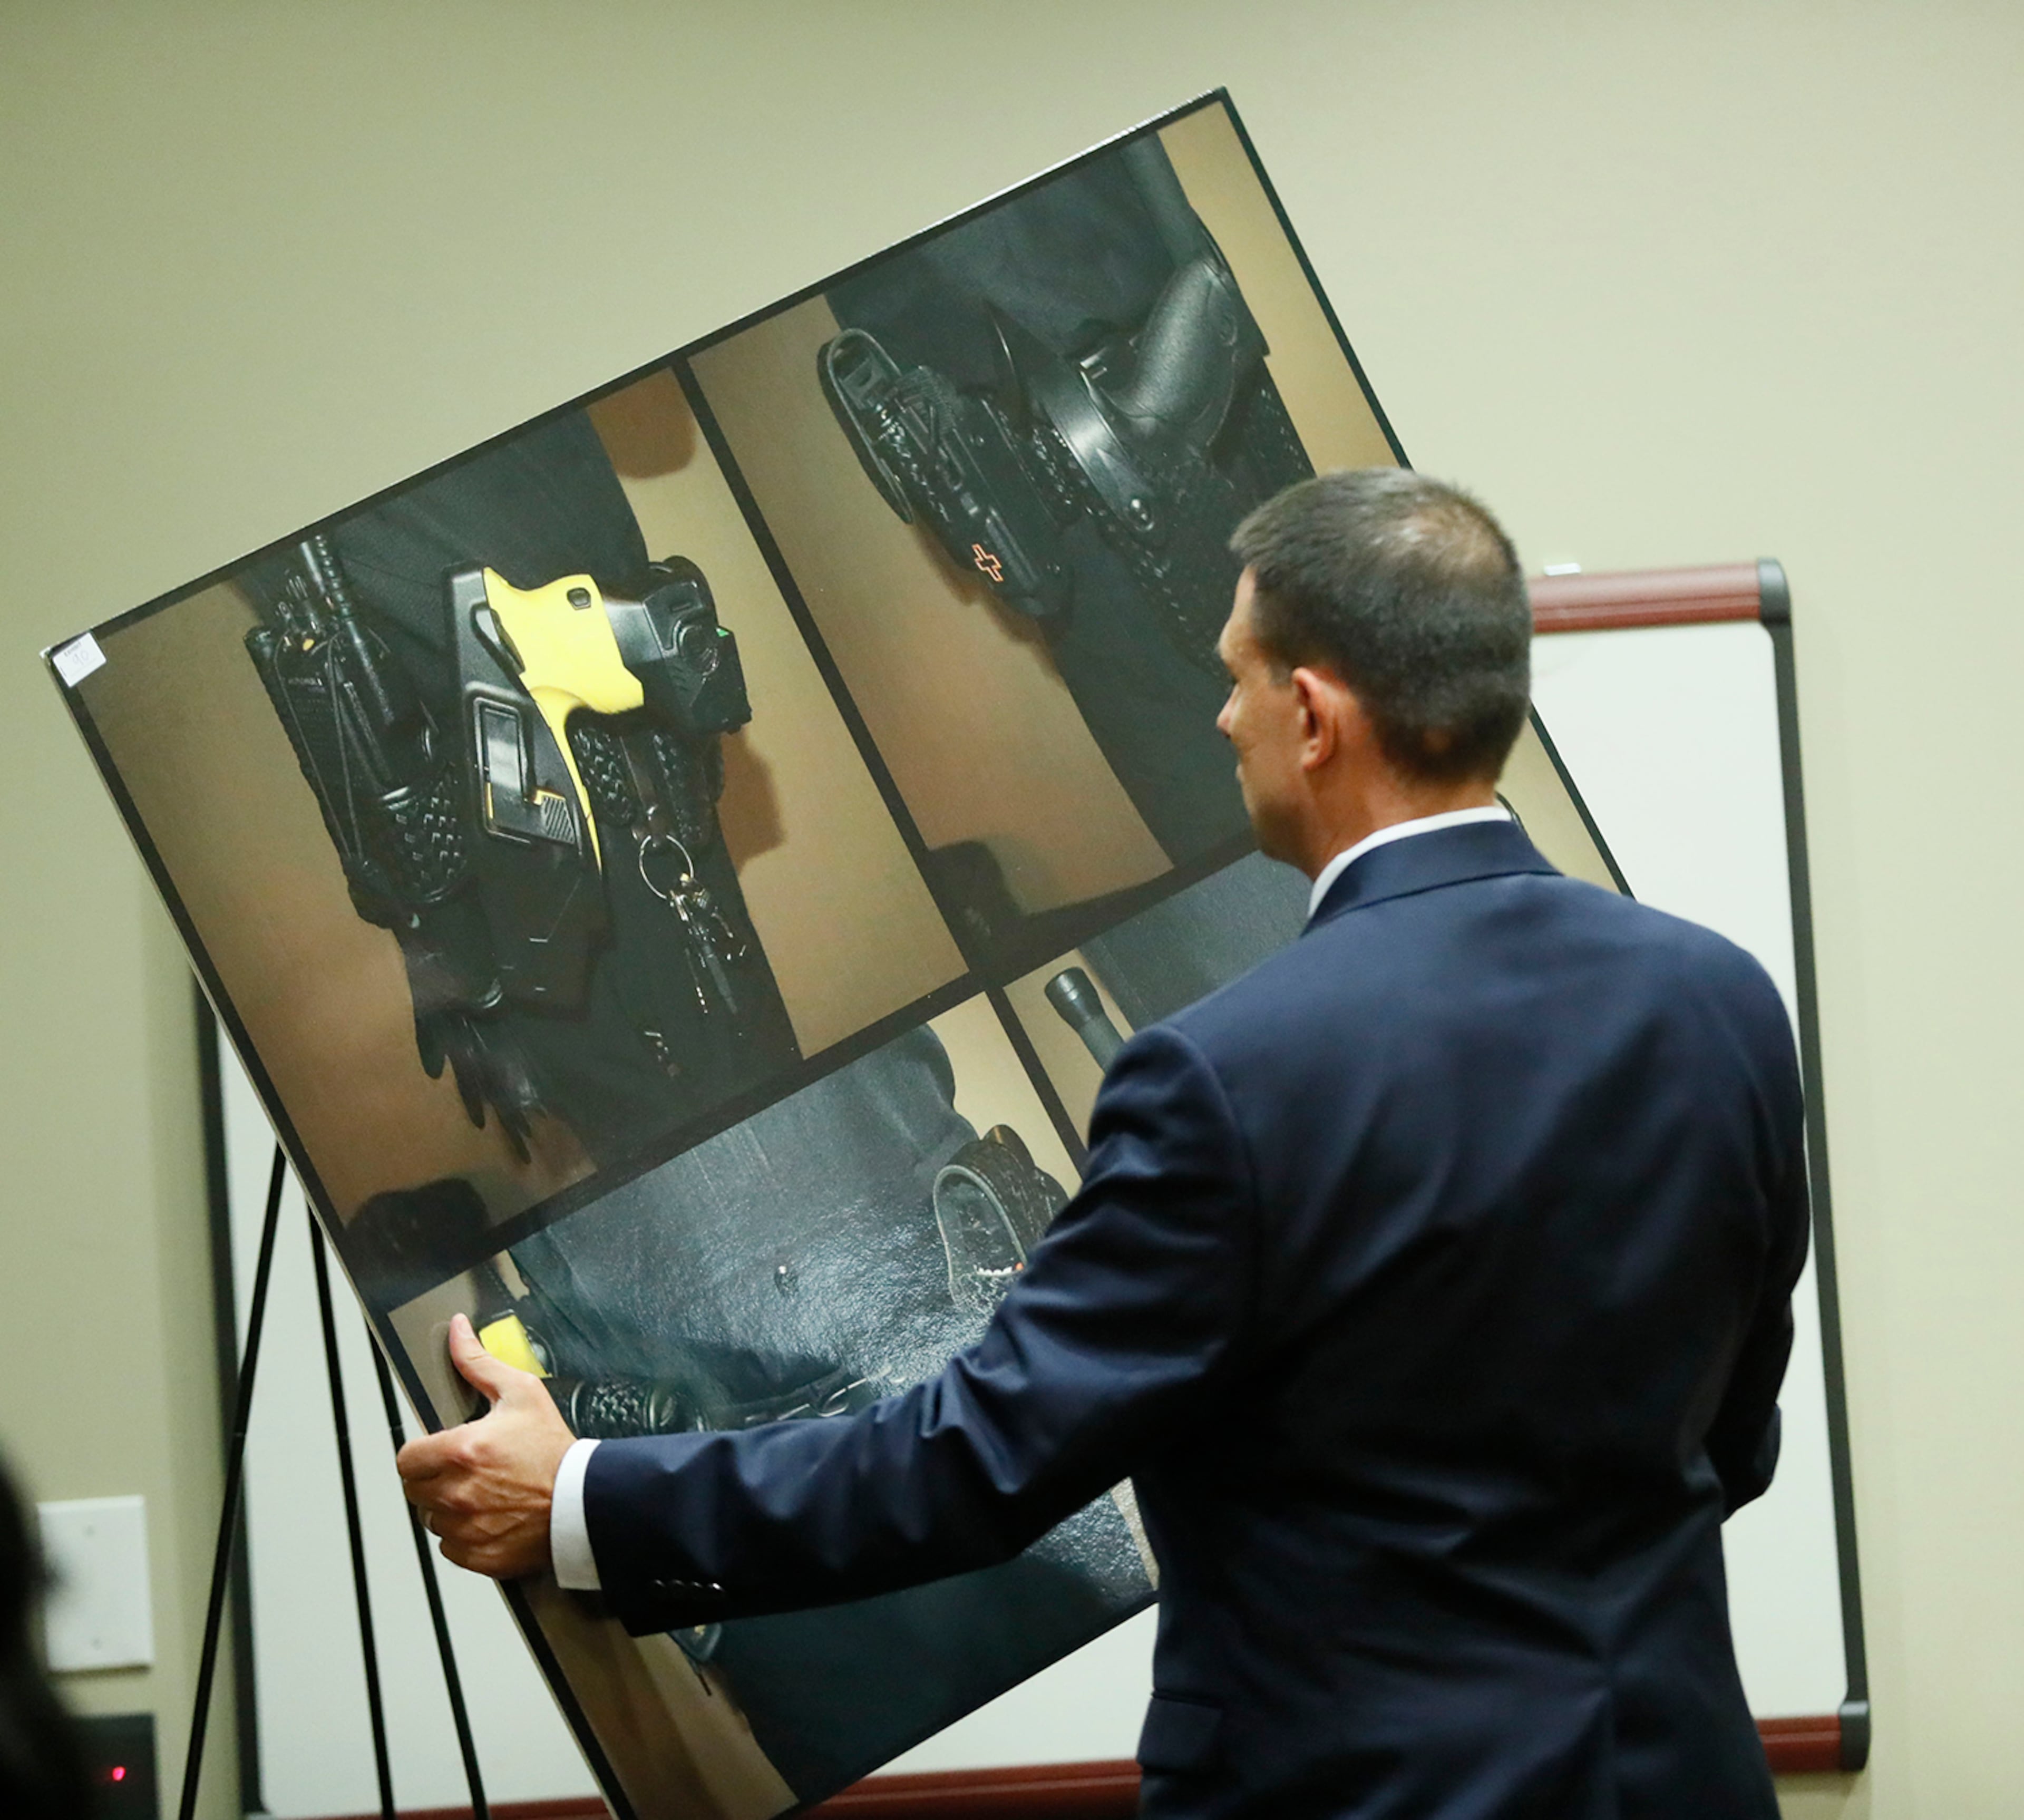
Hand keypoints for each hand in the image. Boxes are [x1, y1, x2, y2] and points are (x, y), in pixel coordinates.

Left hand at [396, 1313, 575, 1579]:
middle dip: (434, 1479)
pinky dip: (464, 1536)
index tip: (440, 1452)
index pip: (406, 1459)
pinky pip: (450, 1547)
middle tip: (465, 1471)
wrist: (585, 1499)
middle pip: (414, 1491)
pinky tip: (489, 1518)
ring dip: (448, 1508)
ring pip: (432, 1519)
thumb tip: (457, 1332)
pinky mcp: (478, 1555)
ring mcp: (466, 1527)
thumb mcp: (521, 1393)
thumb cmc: (554, 1449)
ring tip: (482, 1494)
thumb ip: (479, 1362)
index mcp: (461, 1451)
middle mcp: (457, 1492)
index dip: (421, 1454)